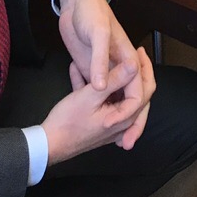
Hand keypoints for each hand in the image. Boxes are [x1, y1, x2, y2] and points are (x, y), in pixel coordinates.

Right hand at [41, 48, 154, 163]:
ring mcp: (110, 123)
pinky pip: (103, 100)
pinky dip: (97, 87)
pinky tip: (79, 71)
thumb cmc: (68, 122)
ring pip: (119, 95)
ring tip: (106, 58)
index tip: (138, 51)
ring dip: (113, 77)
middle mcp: (122, 123)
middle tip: (130, 52)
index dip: (145, 68)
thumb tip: (134, 64)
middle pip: (135, 92)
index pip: (146, 90)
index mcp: (125, 117)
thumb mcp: (91, 96)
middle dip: (132, 71)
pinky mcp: (98, 121)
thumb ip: (115, 79)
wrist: (49, 144)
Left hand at [57, 0, 151, 146]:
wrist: (76, 0)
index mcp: (127, 60)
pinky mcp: (92, 66)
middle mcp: (120, 66)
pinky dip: (94, 96)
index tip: (119, 129)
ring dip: (114, 113)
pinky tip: (85, 106)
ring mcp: (106, 68)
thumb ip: (103, 63)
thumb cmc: (90, 15)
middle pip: (133, 98)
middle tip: (124, 143)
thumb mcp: (98, 37)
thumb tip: (103, 87)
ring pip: (116, 97)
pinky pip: (99, 88)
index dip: (132, 114)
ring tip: (109, 135)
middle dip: (131, 122)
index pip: (139, 92)